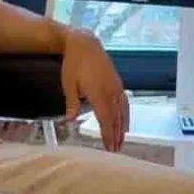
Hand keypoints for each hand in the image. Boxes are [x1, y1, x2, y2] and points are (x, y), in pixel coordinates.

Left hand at [59, 28, 129, 152]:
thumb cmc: (73, 64)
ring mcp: (116, 85)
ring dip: (122, 127)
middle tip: (116, 150)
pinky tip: (125, 120)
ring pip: (122, 110)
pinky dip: (125, 113)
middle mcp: (110, 90)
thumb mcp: (68, 84)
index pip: (105, 119)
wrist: (83, 44)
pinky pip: (124, 101)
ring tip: (121, 140)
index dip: (107, 134)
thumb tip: (70, 120)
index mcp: (98, 93)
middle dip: (116, 135)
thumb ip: (71, 103)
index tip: (108, 148)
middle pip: (115, 117)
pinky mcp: (117, 81)